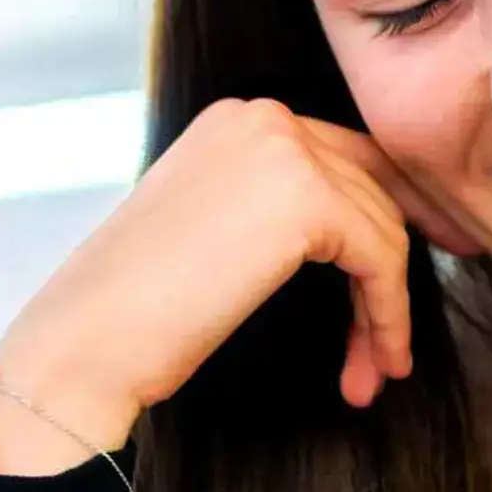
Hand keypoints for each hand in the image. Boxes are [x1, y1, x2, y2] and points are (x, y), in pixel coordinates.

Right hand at [0, 99, 464, 474]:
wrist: (89, 341)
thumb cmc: (136, 311)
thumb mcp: (215, 234)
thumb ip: (274, 214)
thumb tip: (357, 236)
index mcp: (236, 121)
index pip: (341, 159)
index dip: (382, 221)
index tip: (403, 280)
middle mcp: (262, 117)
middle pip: (371, 188)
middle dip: (392, 267)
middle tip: (393, 343)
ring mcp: (285, 149)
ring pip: (383, 229)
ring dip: (386, 312)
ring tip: (371, 373)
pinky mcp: (306, 198)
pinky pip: (381, 259)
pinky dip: (388, 316)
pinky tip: (378, 362)